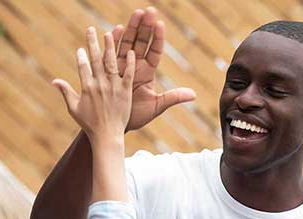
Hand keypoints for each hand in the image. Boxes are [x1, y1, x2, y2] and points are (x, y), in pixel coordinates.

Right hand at [53, 27, 135, 146]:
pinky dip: (129, 63)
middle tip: (91, 29)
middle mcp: (100, 85)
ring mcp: (113, 87)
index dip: (81, 57)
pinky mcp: (125, 91)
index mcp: (87, 88)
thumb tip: (53, 81)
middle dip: (93, 43)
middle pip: (96, 60)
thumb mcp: (74, 108)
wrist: (107, 135)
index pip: (83, 67)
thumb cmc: (90, 124)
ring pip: (111, 63)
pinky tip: (130, 51)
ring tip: (109, 33)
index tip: (80, 48)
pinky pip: (127, 74)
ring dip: (110, 47)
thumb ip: (65, 92)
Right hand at [111, 7, 195, 130]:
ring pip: (127, 43)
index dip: (157, 38)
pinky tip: (116, 29)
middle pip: (141, 42)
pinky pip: (111, 53)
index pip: (154, 51)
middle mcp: (135, 65)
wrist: (114, 124)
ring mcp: (122, 66)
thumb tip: (193, 95)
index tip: (160, 24)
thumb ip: (172, 97)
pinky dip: (113, 42)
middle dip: (145, 26)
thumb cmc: (136, 116)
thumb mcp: (156, 106)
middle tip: (148, 10)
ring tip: (136, 14)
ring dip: (131, 28)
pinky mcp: (109, 70)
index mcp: (147, 71)